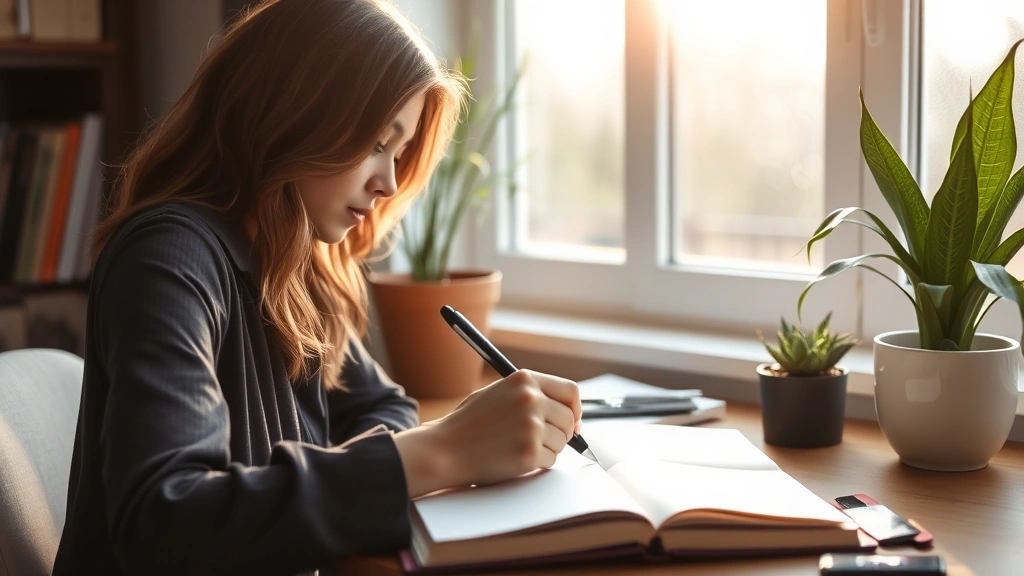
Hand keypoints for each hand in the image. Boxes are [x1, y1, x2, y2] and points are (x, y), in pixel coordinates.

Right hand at [393, 370, 580, 496]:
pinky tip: (513, 458)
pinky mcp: (529, 452)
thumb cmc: (469, 424)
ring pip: (561, 442)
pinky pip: (550, 461)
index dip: (575, 409)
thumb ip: (531, 395)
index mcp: (524, 380)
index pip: (570, 391)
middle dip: (561, 433)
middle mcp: (530, 399)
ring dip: (546, 449)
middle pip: (569, 420)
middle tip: (540, 440)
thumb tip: (568, 411)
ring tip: (516, 447)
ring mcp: (531, 426)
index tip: (573, 421)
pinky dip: (537, 463)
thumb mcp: (499, 394)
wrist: (444, 449)